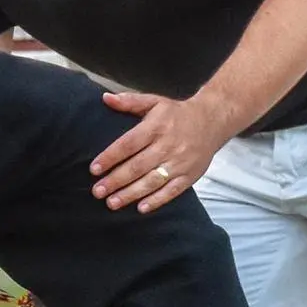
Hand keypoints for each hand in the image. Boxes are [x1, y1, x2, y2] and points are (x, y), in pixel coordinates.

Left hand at [89, 91, 234, 211]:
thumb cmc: (176, 114)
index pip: (128, 144)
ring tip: (111, 203)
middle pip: (137, 166)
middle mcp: (168, 145)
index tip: (93, 169)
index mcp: (156, 126)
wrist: (212, 120)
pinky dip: (156, 200)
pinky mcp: (190, 175)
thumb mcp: (154, 102)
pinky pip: (172, 191)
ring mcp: (180, 162)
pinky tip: (140, 208)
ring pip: (152, 181)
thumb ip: (129, 102)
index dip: (110, 157)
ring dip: (131, 194)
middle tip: (97, 192)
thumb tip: (105, 98)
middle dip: (115, 180)